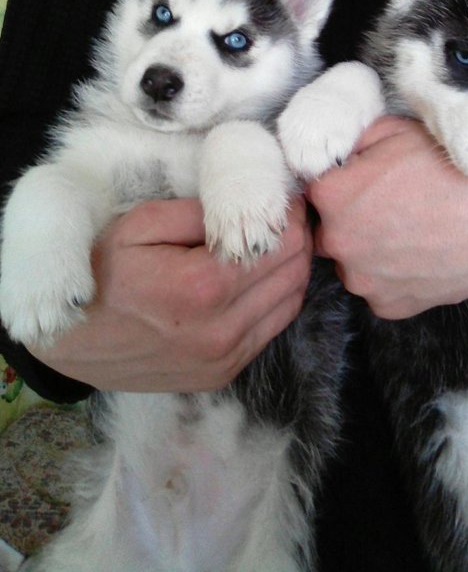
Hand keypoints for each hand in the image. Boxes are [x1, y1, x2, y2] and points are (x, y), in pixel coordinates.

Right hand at [30, 196, 311, 391]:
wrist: (66, 342)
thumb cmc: (99, 274)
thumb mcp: (139, 226)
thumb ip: (202, 213)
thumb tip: (253, 204)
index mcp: (203, 288)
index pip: (282, 243)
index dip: (291, 214)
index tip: (285, 196)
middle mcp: (223, 330)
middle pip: (295, 272)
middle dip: (297, 237)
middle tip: (282, 216)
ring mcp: (226, 358)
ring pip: (292, 302)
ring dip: (292, 269)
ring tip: (273, 245)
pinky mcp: (223, 374)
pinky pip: (272, 328)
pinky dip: (276, 299)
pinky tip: (258, 281)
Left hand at [306, 117, 467, 318]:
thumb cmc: (459, 170)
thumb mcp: (400, 131)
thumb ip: (356, 140)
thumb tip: (337, 152)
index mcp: (334, 197)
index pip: (316, 188)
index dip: (343, 180)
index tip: (368, 179)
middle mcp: (340, 244)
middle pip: (332, 228)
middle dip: (353, 216)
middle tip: (395, 205)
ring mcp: (367, 281)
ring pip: (355, 261)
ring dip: (372, 249)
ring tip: (414, 231)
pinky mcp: (392, 307)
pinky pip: (381, 288)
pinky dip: (395, 275)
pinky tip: (424, 256)